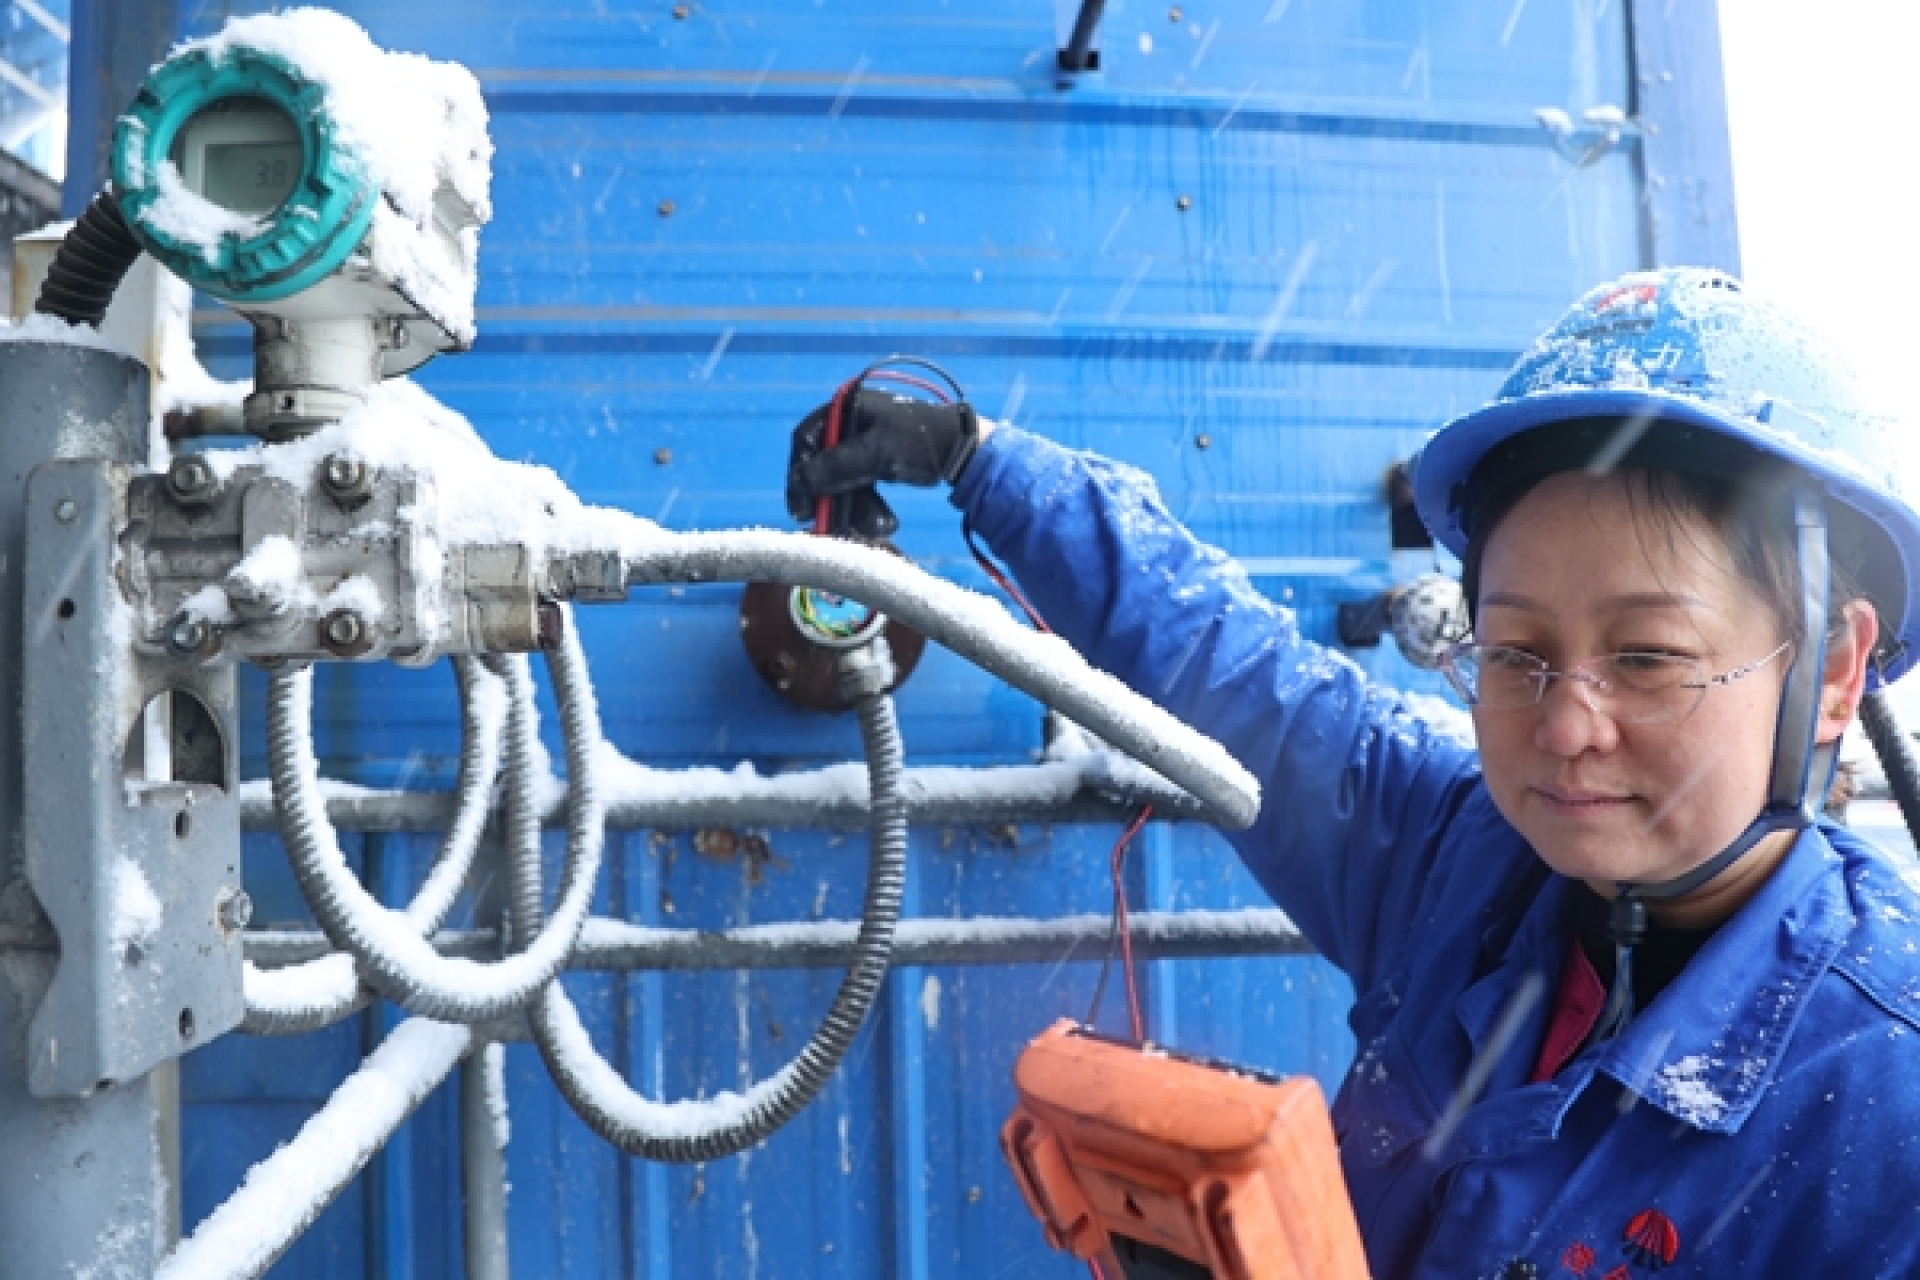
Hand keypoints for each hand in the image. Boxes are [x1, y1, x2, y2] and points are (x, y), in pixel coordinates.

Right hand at [785, 389, 979, 537]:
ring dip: (852, 508)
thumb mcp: (877, 453)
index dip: (800, 472)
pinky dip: (866, 507)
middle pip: (823, 465)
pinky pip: (859, 488)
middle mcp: (849, 424)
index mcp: (846, 408)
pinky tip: (882, 523)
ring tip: (874, 528)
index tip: (801, 505)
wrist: (962, 449)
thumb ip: (838, 466)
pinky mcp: (875, 462)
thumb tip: (799, 480)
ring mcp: (862, 444)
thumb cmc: (920, 441)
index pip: (807, 439)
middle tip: (826, 524)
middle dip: (828, 497)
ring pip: (842, 482)